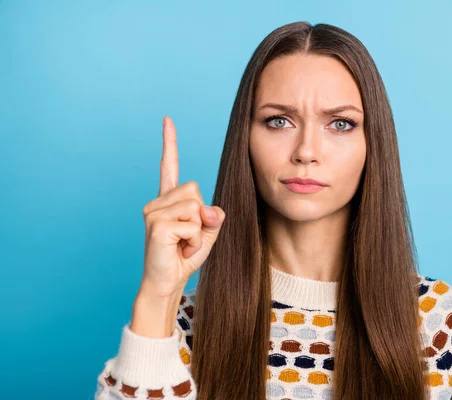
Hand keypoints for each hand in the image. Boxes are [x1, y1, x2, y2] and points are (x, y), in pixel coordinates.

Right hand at [139, 116, 224, 298]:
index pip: (169, 166)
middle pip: (195, 189)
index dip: (170, 144)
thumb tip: (208, 209)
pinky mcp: (156, 225)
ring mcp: (153, 212)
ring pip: (195, 207)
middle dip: (202, 215)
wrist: (166, 283)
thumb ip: (213, 216)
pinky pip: (192, 224)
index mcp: (168, 200)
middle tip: (189, 237)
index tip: (167, 120)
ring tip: (183, 244)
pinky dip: (194, 241)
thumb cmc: (184, 258)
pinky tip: (179, 249)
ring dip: (198, 232)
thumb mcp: (206, 234)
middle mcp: (157, 202)